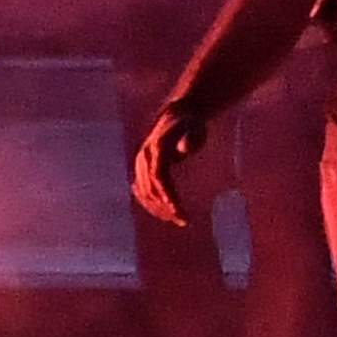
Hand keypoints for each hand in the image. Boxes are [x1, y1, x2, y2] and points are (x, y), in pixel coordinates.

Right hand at [127, 107, 206, 231]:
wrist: (175, 116)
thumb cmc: (190, 124)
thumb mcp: (195, 127)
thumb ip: (191, 138)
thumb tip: (184, 149)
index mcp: (156, 148)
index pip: (159, 177)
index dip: (167, 195)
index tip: (178, 211)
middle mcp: (144, 156)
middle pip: (151, 188)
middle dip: (165, 207)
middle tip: (184, 220)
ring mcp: (141, 163)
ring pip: (144, 192)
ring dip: (158, 208)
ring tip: (178, 219)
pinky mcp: (141, 168)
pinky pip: (142, 190)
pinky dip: (151, 203)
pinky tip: (163, 213)